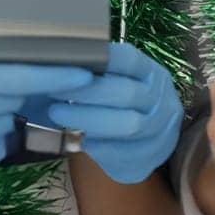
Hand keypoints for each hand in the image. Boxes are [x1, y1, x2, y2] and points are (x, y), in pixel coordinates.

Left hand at [45, 42, 183, 183]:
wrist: (151, 141)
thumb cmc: (126, 103)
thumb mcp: (122, 80)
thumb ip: (101, 72)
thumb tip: (63, 61)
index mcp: (152, 73)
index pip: (129, 59)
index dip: (99, 59)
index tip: (69, 62)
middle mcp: (161, 98)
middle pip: (126, 93)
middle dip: (87, 92)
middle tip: (54, 90)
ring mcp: (160, 128)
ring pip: (126, 124)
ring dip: (88, 119)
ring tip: (58, 114)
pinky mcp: (151, 155)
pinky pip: (122, 152)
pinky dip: (97, 146)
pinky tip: (78, 140)